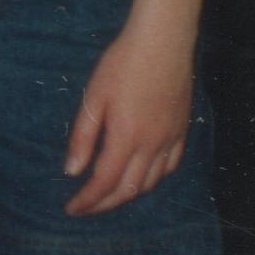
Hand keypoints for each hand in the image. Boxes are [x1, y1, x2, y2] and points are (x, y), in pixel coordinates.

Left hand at [64, 21, 192, 213]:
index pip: (105, 182)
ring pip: (151, 182)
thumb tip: (72, 172)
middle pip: (129, 189)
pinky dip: (153, 180)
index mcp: (126, 138)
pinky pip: (170, 167)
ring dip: (128, 195)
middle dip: (105, 204)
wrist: (162, 44)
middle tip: (86, 208)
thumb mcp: (94, 98)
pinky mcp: (182, 131)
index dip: (88, 200)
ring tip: (109, 196)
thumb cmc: (122, 65)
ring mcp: (170, 140)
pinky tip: (143, 178)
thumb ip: (83, 137)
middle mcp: (152, 146)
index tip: (72, 210)